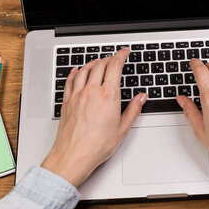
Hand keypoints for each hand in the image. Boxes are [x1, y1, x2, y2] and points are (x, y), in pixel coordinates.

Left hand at [41, 48, 146, 185]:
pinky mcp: (67, 101)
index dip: (121, 55)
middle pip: (100, 65)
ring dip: (93, 63)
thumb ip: (133, 110)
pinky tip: (76, 71)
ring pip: (84, 70)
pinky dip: (75, 72)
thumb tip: (141, 98)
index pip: (115, 66)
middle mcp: (92, 91)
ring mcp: (77, 95)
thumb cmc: (96, 146)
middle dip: (109, 58)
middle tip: (114, 58)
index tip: (124, 52)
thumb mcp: (123, 129)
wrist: (74, 156)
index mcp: (108, 96)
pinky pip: (70, 80)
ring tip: (98, 62)